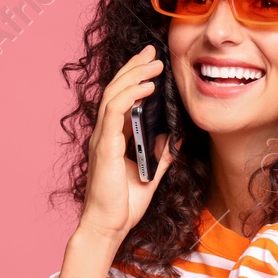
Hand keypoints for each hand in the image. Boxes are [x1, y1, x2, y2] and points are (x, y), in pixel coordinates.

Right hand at [76, 44, 173, 245]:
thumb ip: (160, 156)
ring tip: (154, 63)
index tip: (151, 61)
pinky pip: (114, 112)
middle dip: (134, 67)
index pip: (122, 99)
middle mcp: (105, 134)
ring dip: (135, 76)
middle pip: (116, 90)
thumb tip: (174, 138)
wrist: (109, 226)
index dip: (134, 77)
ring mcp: (102, 139)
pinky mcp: (105, 146)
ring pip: (114, 95)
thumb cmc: (124, 205)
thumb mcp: (152, 175)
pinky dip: (130, 95)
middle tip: (151, 51)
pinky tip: (147, 87)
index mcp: (113, 138)